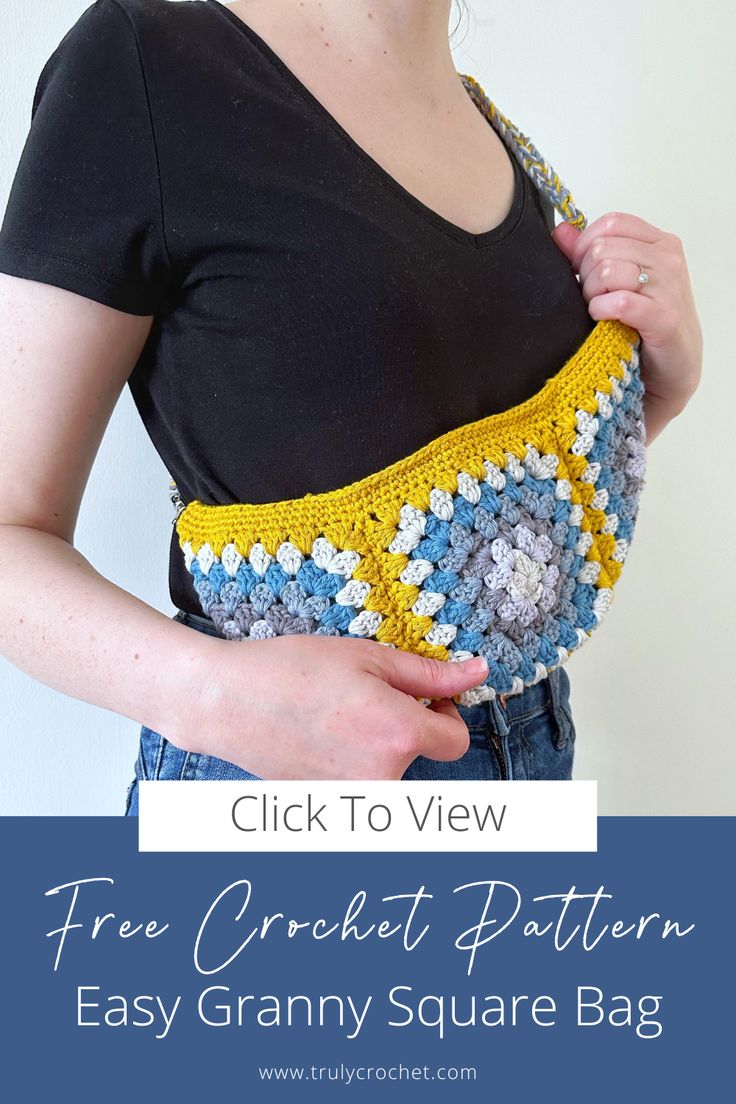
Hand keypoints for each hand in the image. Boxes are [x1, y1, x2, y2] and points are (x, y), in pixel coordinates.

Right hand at [168, 633, 489, 779]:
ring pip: (390, 774)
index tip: (425, 699)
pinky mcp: (327, 809)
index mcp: (397, 735)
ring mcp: (353, 799)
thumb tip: (478, 674)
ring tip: (337, 720)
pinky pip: (360, 790)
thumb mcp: (367, 658)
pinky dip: (350, 766)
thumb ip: (429, 673)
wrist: (224, 702)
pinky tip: (320, 740)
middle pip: (421, 759)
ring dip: (379, 751)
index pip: (456, 742)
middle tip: (366, 700)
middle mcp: (381, 777)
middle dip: (406, 732)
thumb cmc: (291, 671)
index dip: (447, 715)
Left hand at [552, 212, 702, 442]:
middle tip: (591, 298)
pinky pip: (619, 301)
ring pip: (608, 270)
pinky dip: (601, 310)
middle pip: (603, 248)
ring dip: (592, 294)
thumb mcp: (620, 282)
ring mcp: (669, 287)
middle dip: (585, 275)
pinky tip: (601, 319)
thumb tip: (560, 231)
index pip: (611, 223)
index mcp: (659, 243)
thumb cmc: (646, 325)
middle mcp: (668, 260)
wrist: (673, 369)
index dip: (585, 245)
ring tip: (598, 310)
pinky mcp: (664, 317)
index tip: (581, 270)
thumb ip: (589, 254)